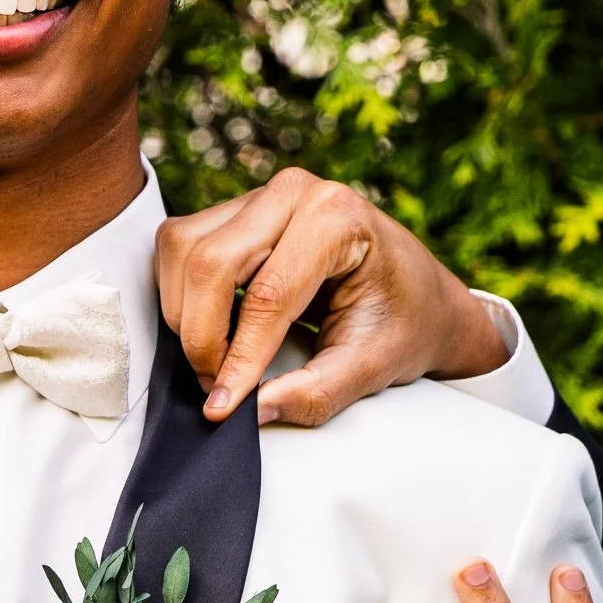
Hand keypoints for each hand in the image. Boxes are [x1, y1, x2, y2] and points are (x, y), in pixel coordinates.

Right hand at [155, 167, 506, 426]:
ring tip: (217, 359)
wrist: (420, 294)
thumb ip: (317, 393)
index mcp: (338, 218)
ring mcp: (260, 195)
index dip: (238, 357)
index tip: (223, 405)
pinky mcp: (235, 210)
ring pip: (182, 248)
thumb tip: (253, 411)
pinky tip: (213, 327)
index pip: (267, 295)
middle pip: (210, 262)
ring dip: (184, 312)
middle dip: (201, 334)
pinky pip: (181, 245)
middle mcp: (294, 191)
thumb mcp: (373, 366)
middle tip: (216, 385)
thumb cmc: (405, 322)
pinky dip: (183, 293)